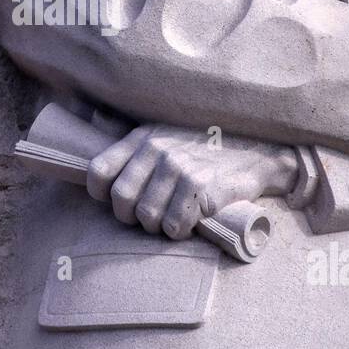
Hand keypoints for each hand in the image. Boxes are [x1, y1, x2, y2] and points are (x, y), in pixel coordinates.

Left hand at [86, 124, 296, 239]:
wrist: (257, 150)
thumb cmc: (206, 146)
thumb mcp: (165, 130)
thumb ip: (132, 140)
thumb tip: (91, 117)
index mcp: (143, 138)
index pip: (99, 171)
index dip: (102, 194)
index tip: (117, 201)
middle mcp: (158, 150)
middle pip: (122, 201)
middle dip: (132, 218)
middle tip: (149, 217)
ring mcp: (180, 169)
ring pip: (148, 217)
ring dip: (158, 227)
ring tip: (171, 220)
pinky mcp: (202, 189)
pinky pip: (175, 225)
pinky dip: (179, 231)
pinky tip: (188, 222)